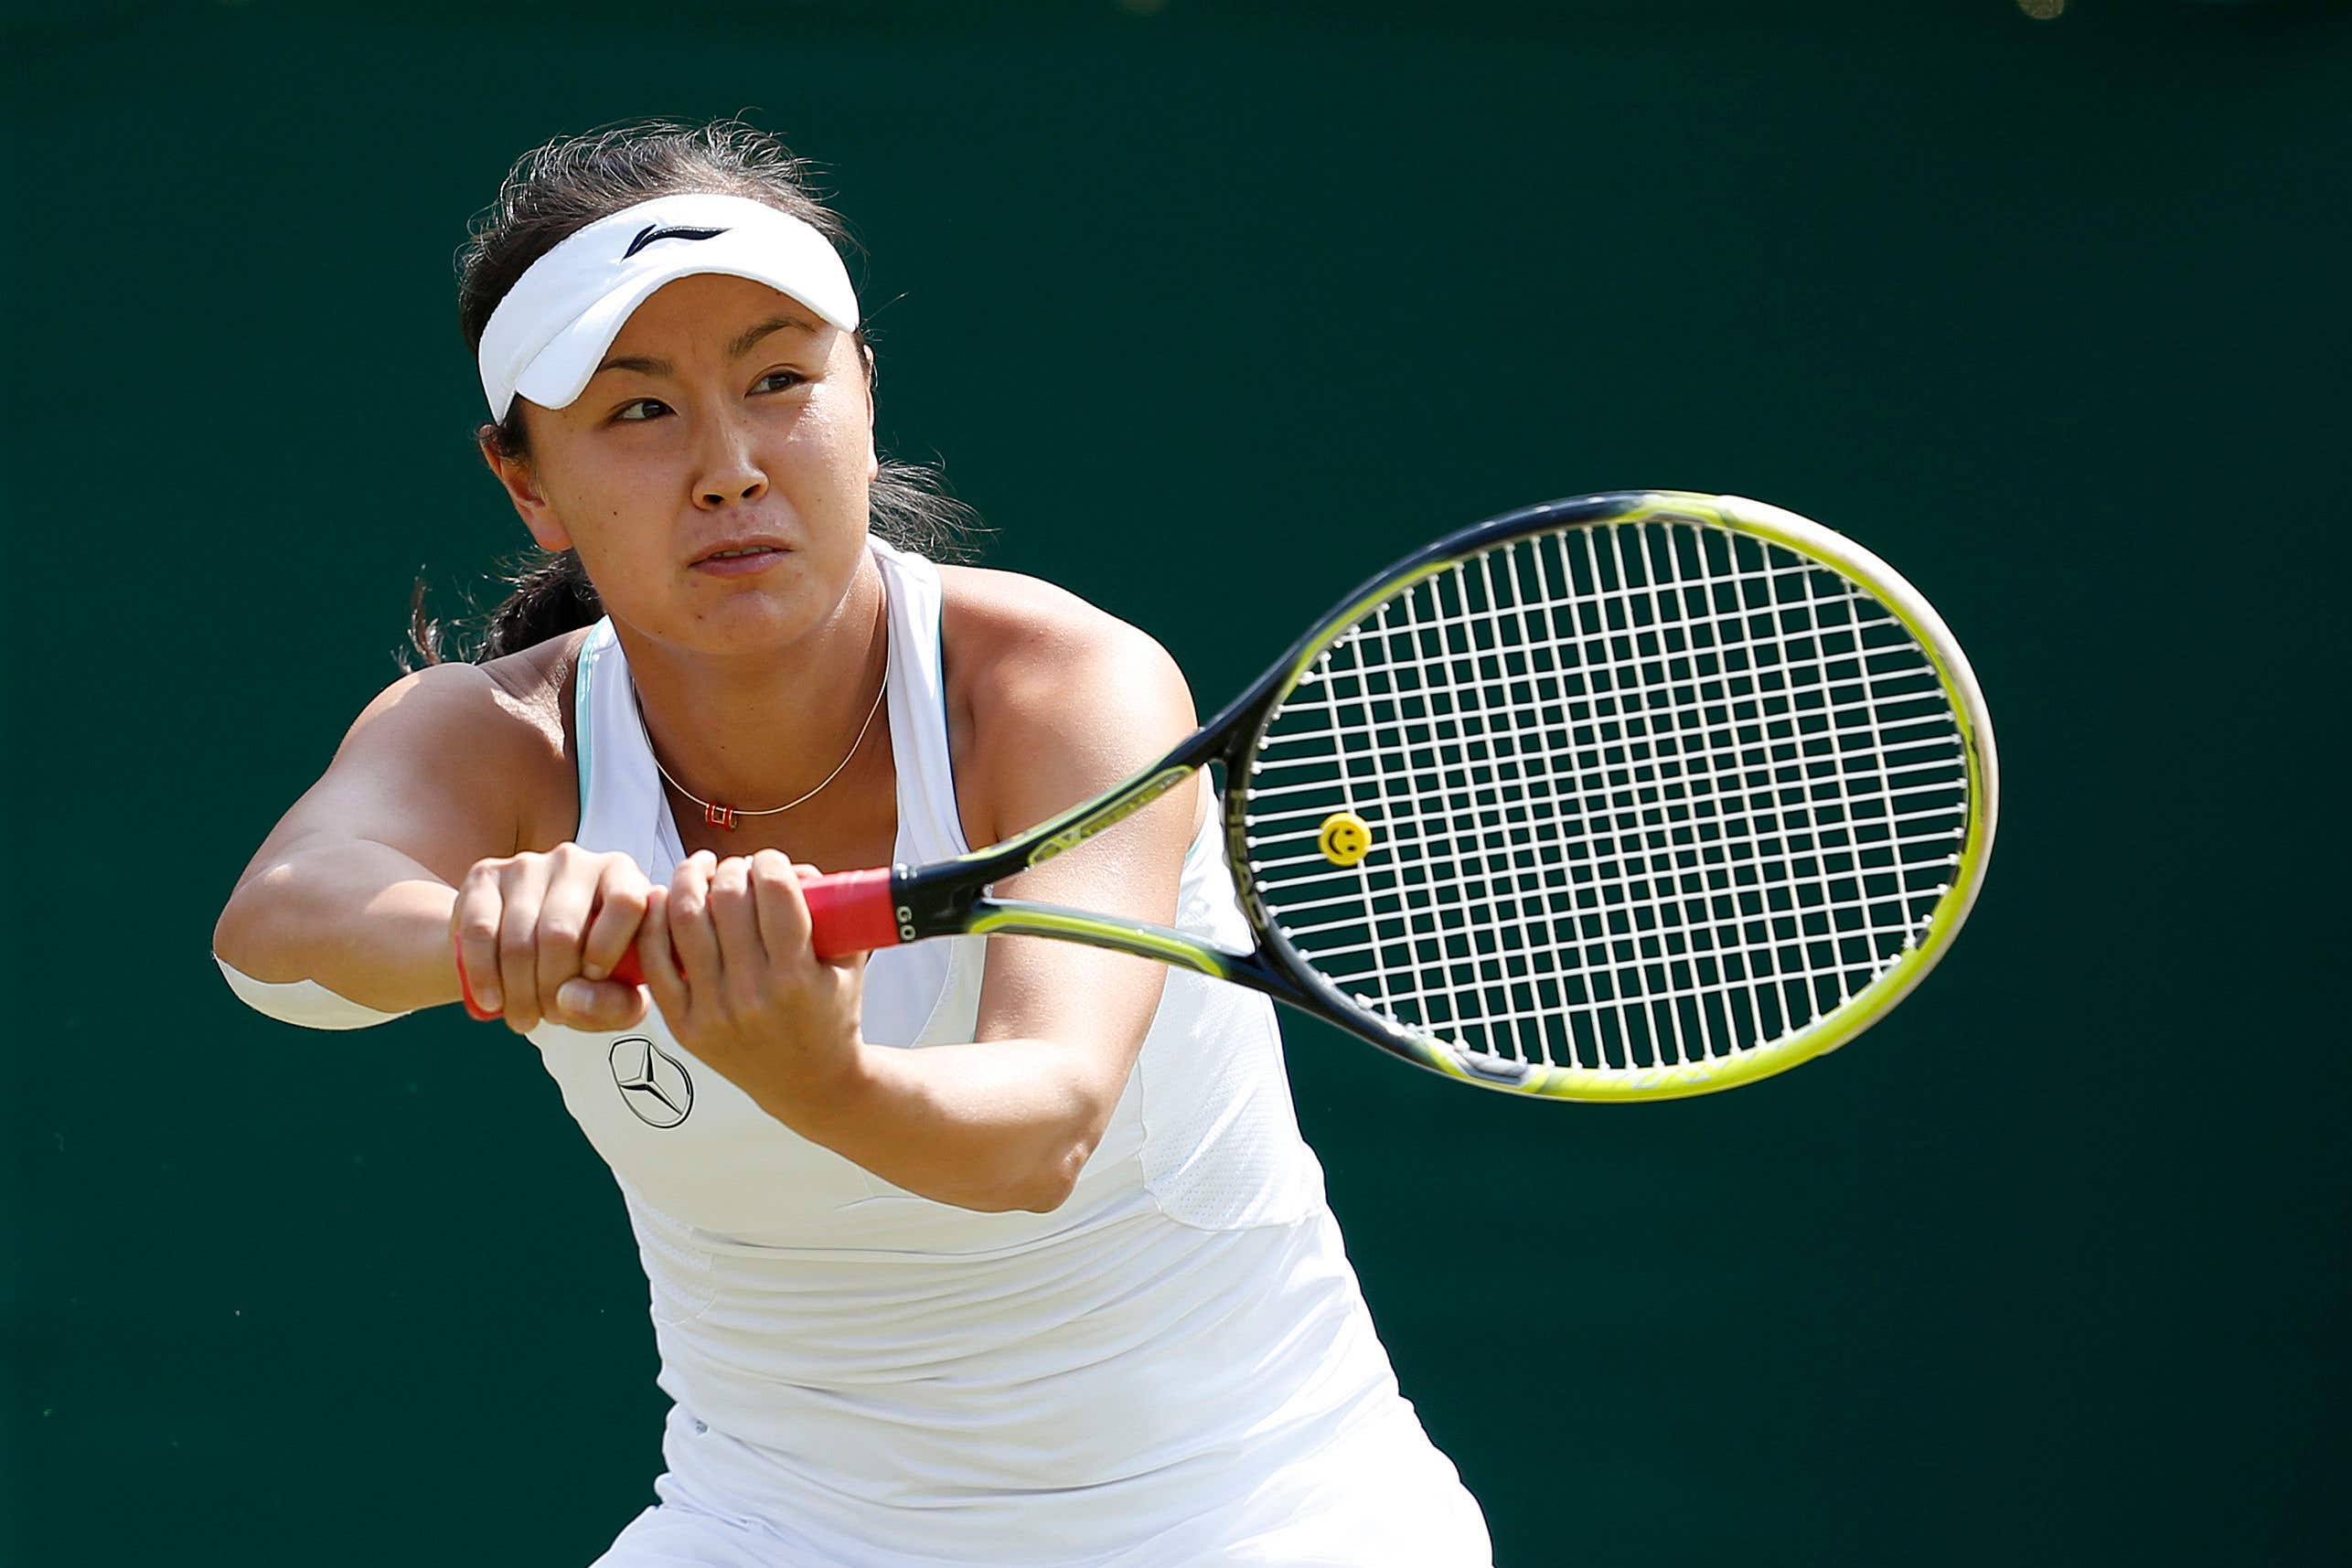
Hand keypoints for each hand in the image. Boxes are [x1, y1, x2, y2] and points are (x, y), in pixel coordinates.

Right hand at [450, 844, 653, 1033]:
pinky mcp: (485, 876)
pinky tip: (493, 1000)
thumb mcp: (618, 990)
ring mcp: (528, 866)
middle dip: (553, 988)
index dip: (609, 949)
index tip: (593, 981)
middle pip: (562, 931)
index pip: (626, 902)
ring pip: (520, 937)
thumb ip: (619, 1005)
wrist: (522, 945)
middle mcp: (576, 861)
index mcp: (621, 876)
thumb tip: (571, 999)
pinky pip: (481, 931)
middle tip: (550, 1017)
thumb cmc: (583, 965)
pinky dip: (485, 974)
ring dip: (519, 991)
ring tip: (524, 1018)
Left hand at [640, 850, 867, 1119]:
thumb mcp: (847, 964)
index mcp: (798, 978)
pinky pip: (656, 962)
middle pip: (729, 900)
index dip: (770, 861)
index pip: (775, 893)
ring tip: (697, 869)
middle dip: (731, 868)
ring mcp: (715, 1012)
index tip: (770, 860)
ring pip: (686, 921)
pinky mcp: (686, 1026)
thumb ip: (832, 910)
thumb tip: (793, 866)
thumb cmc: (832, 1017)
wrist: (809, 1084)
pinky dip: (654, 923)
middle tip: (735, 867)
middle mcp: (753, 995)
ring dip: (688, 880)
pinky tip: (663, 901)